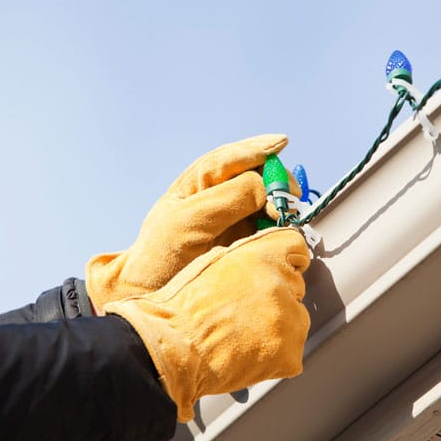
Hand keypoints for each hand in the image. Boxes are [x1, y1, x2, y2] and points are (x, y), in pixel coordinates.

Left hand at [85, 134, 298, 308]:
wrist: (151, 297)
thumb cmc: (159, 259)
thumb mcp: (186, 224)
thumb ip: (224, 200)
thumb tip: (263, 185)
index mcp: (195, 184)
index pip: (228, 159)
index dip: (256, 149)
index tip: (282, 143)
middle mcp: (215, 196)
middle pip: (252, 174)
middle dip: (273, 178)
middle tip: (289, 193)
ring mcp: (230, 217)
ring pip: (263, 197)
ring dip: (278, 202)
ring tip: (287, 214)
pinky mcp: (241, 239)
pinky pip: (265, 223)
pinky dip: (278, 223)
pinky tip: (284, 229)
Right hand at [104, 227, 310, 421]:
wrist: (171, 349)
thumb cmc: (182, 308)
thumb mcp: (213, 260)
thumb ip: (248, 255)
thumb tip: (265, 258)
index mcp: (263, 254)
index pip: (296, 246)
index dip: (285, 258)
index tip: (278, 268)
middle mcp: (282, 283)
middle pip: (295, 285)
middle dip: (276, 295)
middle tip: (244, 310)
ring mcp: (290, 321)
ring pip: (296, 319)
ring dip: (278, 326)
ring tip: (241, 334)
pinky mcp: (291, 354)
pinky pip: (291, 353)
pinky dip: (275, 356)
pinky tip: (246, 353)